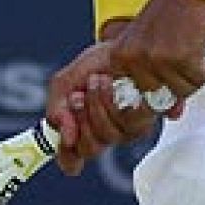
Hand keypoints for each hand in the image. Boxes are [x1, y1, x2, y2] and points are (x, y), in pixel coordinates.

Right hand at [45, 40, 175, 175]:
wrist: (124, 45)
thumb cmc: (95, 65)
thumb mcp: (66, 82)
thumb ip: (57, 108)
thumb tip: (65, 136)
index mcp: (82, 130)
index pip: (71, 159)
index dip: (67, 152)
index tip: (66, 129)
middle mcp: (105, 134)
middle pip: (90, 148)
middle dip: (82, 118)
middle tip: (79, 94)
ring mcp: (128, 129)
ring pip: (110, 136)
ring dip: (99, 105)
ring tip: (97, 80)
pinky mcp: (148, 118)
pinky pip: (130, 122)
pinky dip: (117, 101)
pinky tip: (114, 82)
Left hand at [110, 0, 204, 115]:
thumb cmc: (173, 9)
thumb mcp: (147, 41)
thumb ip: (149, 76)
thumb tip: (169, 113)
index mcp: (120, 56)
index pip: (131, 98)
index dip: (152, 94)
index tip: (166, 82)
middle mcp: (135, 59)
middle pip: (157, 98)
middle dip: (176, 86)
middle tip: (186, 66)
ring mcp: (158, 60)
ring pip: (181, 91)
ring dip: (194, 77)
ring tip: (196, 55)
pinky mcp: (183, 57)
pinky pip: (199, 81)